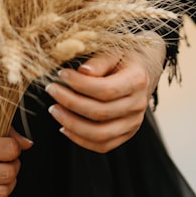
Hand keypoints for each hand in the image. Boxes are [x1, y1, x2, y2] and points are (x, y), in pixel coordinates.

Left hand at [45, 33, 166, 152]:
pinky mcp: (126, 134)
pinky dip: (80, 140)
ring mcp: (134, 123)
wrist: (144, 69)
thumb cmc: (123, 57)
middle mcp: (138, 105)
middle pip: (100, 113)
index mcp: (137, 81)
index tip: (61, 74)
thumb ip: (99, 61)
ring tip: (54, 110)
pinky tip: (64, 127)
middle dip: (70, 103)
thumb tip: (82, 72)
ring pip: (100, 134)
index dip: (80, 85)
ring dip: (72, 124)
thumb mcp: (113, 51)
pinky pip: (102, 146)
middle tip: (52, 90)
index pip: (106, 90)